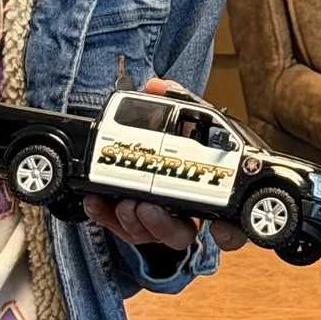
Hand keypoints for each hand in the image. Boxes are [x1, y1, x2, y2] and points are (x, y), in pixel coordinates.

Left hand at [81, 78, 245, 255]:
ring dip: (131, 221)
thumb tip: (156, 85)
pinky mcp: (129, 222)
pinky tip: (94, 201)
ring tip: (122, 203)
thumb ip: (177, 100)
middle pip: (178, 234)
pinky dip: (104, 215)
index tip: (215, 228)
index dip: (226, 232)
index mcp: (207, 196)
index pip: (225, 224)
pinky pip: (117, 226)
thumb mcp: (185, 119)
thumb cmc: (183, 143)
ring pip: (146, 234)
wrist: (155, 154)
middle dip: (161, 224)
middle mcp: (183, 215)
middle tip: (147, 207)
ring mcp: (154, 222)